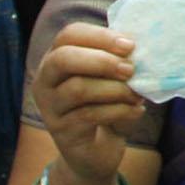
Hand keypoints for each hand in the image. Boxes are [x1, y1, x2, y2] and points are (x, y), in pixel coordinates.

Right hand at [31, 24, 145, 184]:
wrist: (94, 150)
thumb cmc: (105, 103)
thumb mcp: (109, 78)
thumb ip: (117, 59)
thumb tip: (138, 46)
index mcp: (57, 57)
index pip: (70, 34)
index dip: (100, 36)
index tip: (130, 46)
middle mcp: (45, 80)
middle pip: (63, 58)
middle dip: (102, 61)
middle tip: (130, 70)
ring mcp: (49, 106)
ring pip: (78, 88)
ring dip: (115, 89)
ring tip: (137, 95)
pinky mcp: (60, 130)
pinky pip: (89, 115)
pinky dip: (119, 111)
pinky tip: (137, 111)